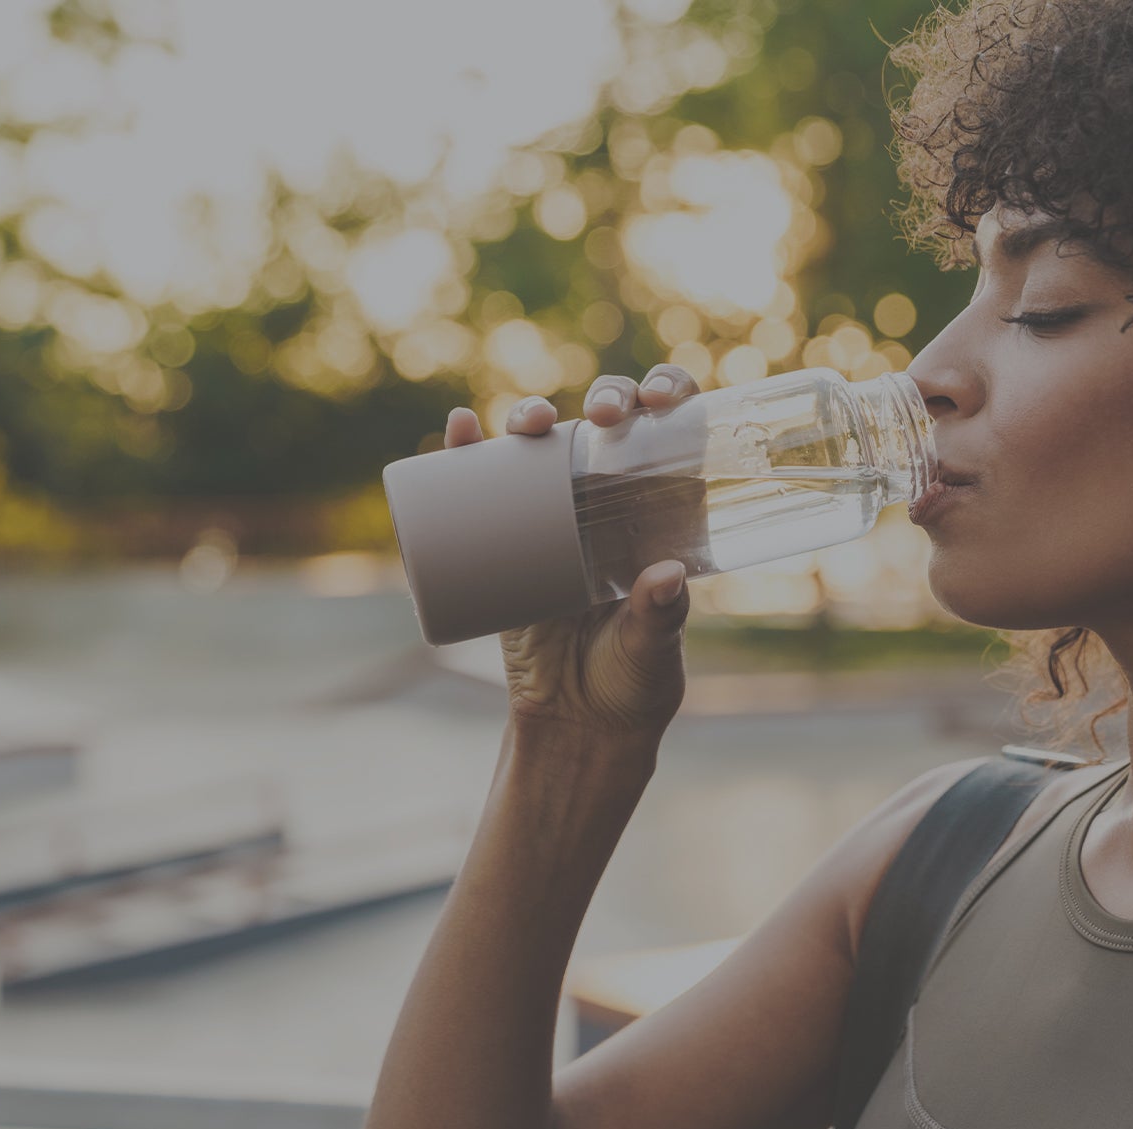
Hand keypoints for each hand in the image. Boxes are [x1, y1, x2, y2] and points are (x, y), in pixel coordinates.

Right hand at [443, 364, 703, 739]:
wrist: (576, 727)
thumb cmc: (633, 685)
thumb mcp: (654, 651)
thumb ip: (661, 618)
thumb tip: (667, 575)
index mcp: (661, 516)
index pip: (672, 437)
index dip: (667, 396)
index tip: (657, 398)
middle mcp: (611, 505)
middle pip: (608, 426)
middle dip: (606, 398)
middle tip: (605, 416)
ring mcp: (555, 520)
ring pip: (544, 447)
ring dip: (531, 415)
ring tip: (527, 422)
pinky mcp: (504, 545)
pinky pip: (481, 490)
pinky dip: (466, 454)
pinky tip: (460, 428)